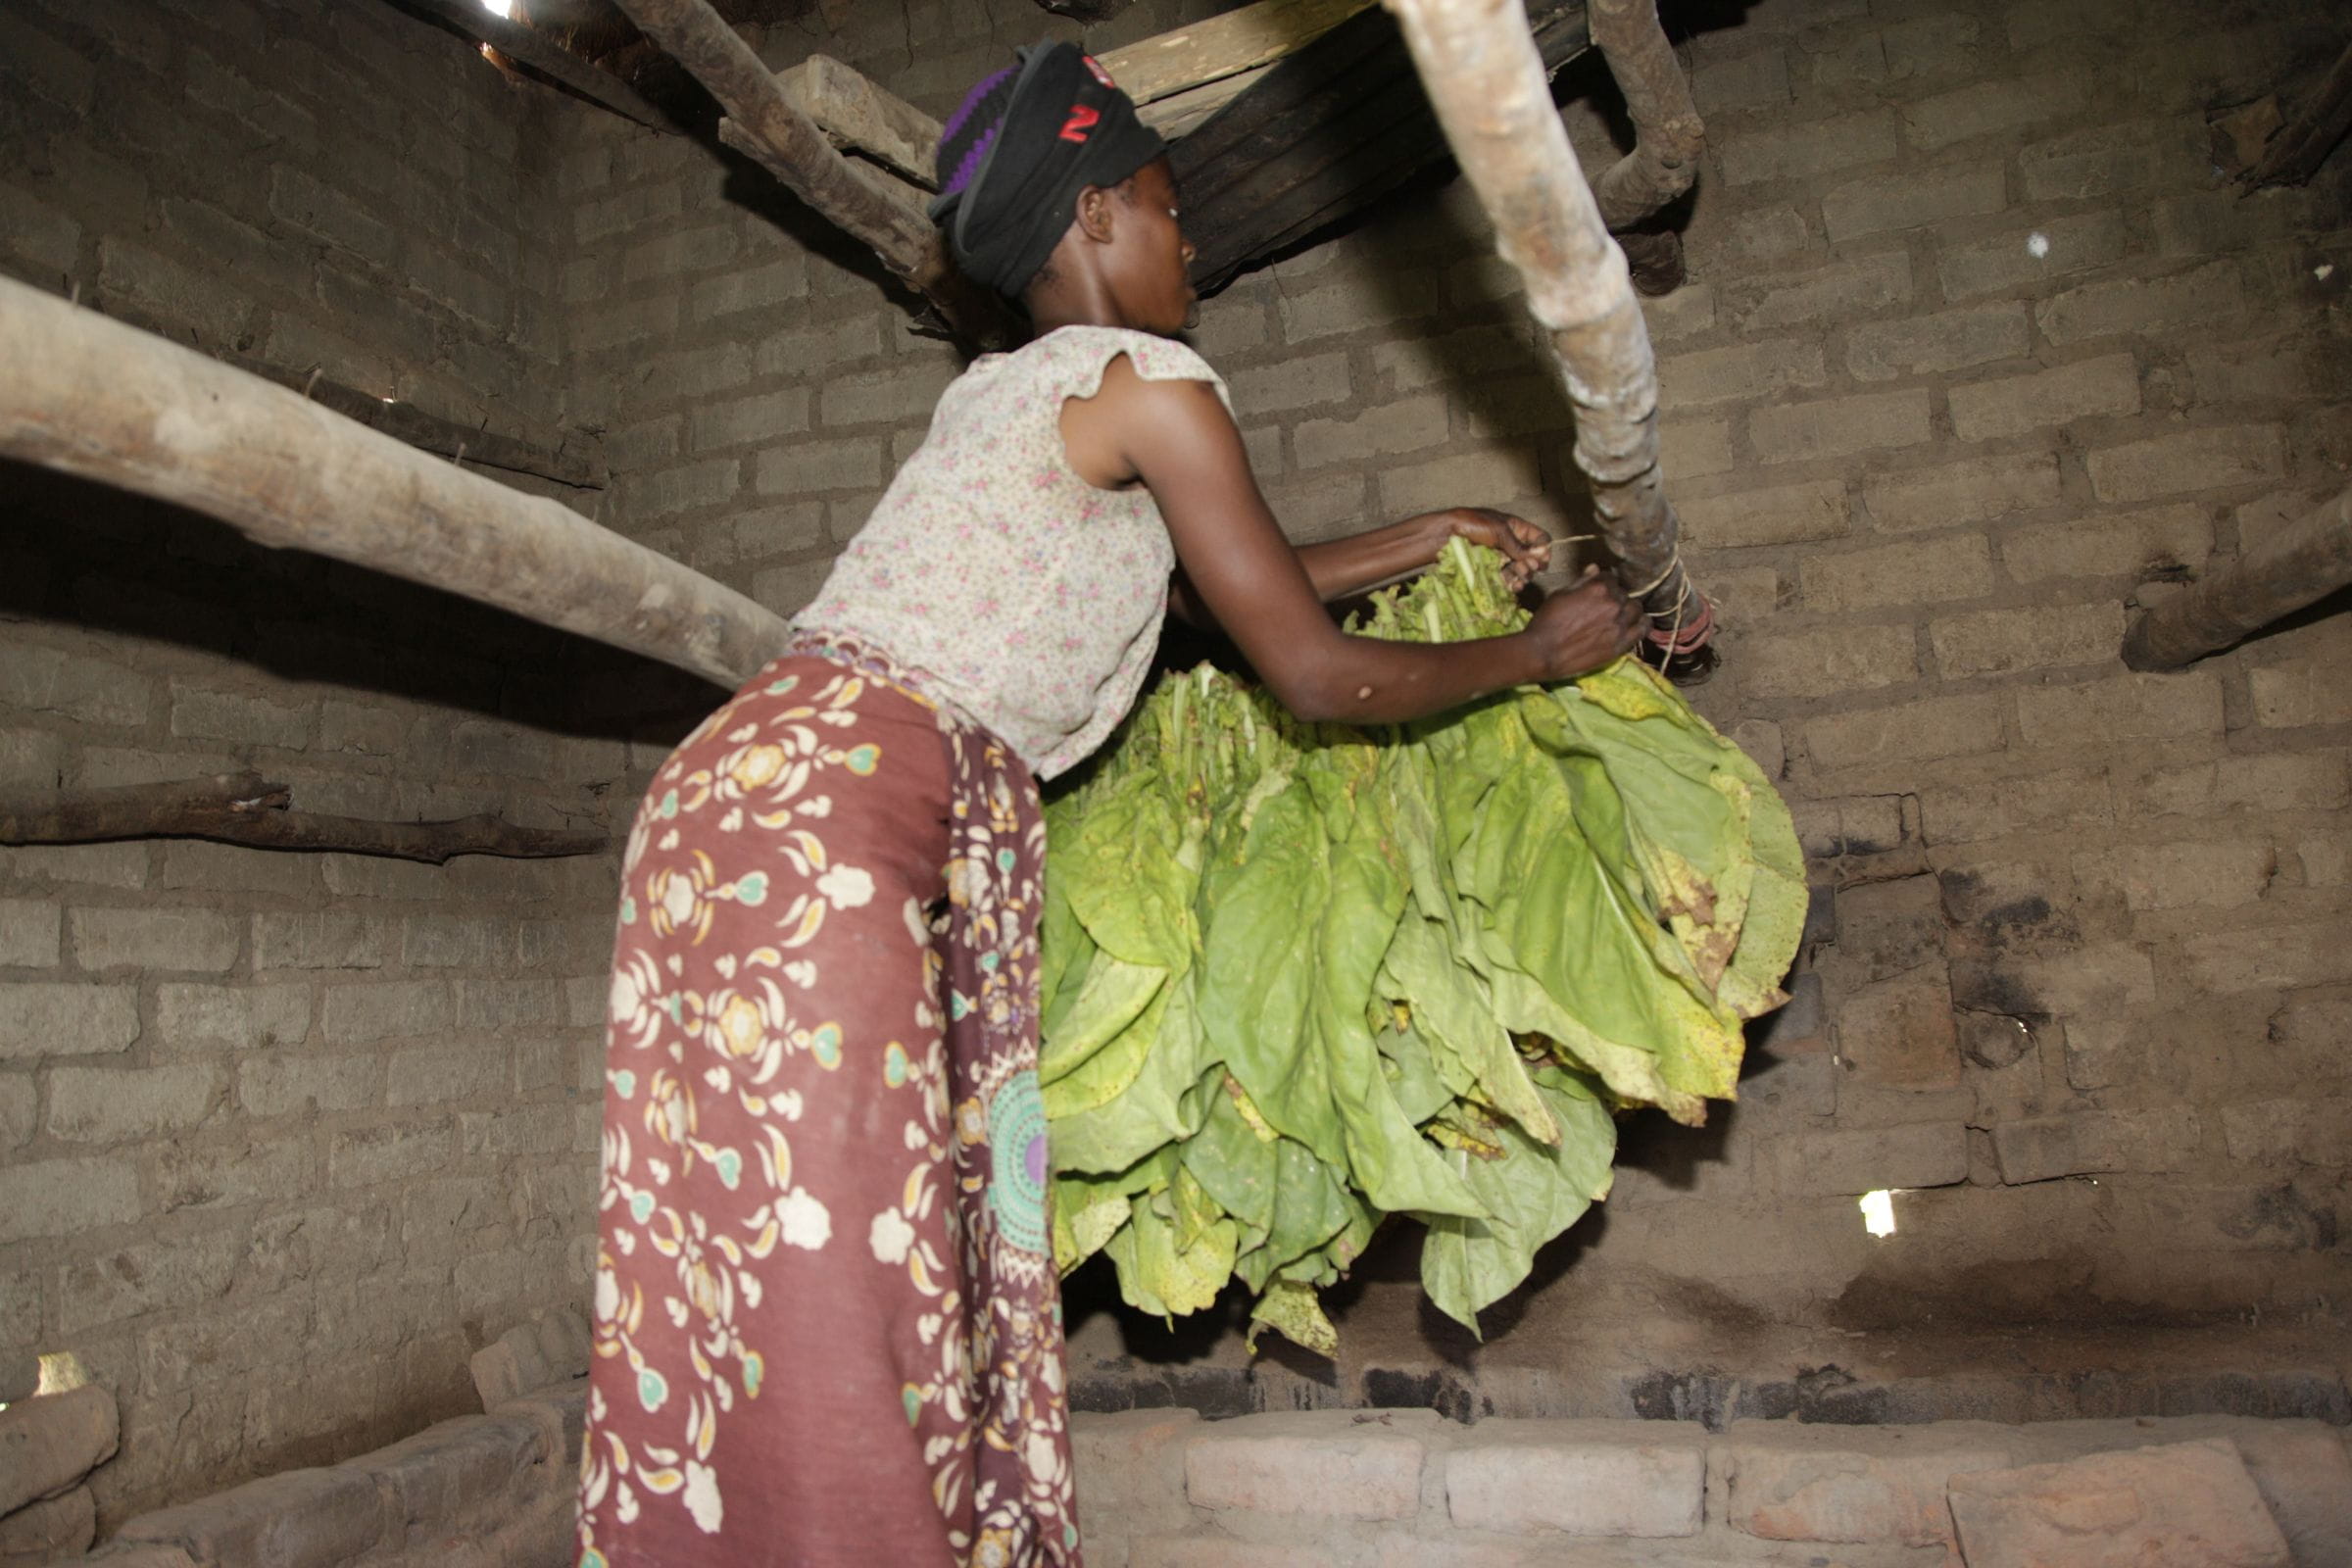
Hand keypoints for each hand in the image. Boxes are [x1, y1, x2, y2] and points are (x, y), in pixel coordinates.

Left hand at [1434, 507, 1551, 591]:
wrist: (1445, 535)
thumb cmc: (1472, 525)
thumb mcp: (1500, 531)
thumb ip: (1520, 546)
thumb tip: (1541, 555)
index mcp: (1516, 527)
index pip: (1539, 538)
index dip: (1544, 549)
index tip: (1542, 560)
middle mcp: (1511, 543)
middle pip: (1531, 558)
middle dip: (1532, 565)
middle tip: (1525, 568)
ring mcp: (1501, 557)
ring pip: (1520, 570)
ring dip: (1523, 576)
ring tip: (1519, 578)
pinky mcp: (1491, 569)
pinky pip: (1506, 579)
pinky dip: (1512, 583)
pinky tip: (1514, 587)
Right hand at [1524, 566, 1640, 680]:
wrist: (1543, 653)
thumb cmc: (1547, 621)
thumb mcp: (1561, 594)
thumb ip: (1583, 581)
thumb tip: (1596, 568)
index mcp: (1598, 588)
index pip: (1610, 578)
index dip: (1604, 584)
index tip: (1598, 592)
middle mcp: (1613, 604)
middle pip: (1624, 594)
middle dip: (1615, 598)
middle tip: (1604, 608)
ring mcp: (1619, 624)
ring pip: (1637, 609)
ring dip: (1629, 610)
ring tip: (1619, 616)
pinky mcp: (1622, 643)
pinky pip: (1644, 628)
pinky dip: (1641, 624)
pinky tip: (1635, 625)